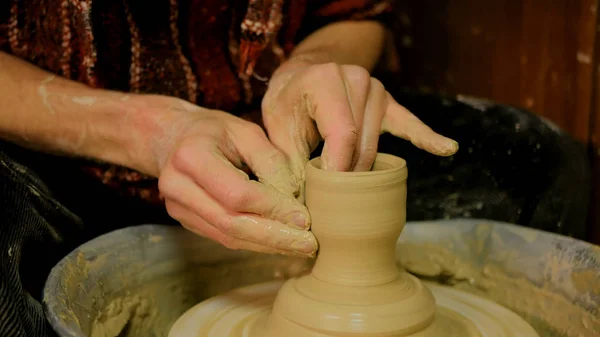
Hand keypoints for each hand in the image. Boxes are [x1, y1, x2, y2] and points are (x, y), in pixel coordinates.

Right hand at [136, 96, 316, 256]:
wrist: (170, 136)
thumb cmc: (213, 130)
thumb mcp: (245, 131)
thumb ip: (271, 161)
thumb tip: (295, 198)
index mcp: (192, 156)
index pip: (238, 193)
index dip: (273, 209)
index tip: (305, 218)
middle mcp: (178, 185)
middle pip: (231, 223)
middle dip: (274, 237)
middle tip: (309, 244)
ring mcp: (177, 207)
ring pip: (228, 236)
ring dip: (267, 245)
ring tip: (300, 246)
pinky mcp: (185, 220)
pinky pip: (223, 237)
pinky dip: (254, 242)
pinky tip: (280, 242)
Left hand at [261, 60, 458, 178]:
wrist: (300, 80)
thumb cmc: (288, 105)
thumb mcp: (277, 130)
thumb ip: (287, 164)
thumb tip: (300, 203)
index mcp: (325, 80)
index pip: (342, 134)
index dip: (337, 169)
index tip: (328, 194)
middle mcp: (355, 79)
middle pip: (361, 144)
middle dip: (347, 174)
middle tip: (331, 195)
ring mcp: (376, 89)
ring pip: (376, 145)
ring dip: (362, 169)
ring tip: (346, 184)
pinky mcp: (388, 103)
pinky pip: (409, 124)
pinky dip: (426, 138)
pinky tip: (446, 148)